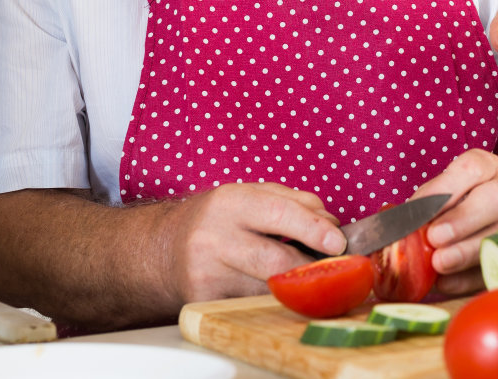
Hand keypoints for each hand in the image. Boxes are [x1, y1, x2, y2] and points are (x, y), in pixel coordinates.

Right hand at [160, 181, 344, 304]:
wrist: (159, 249)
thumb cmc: (214, 219)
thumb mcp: (249, 195)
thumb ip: (293, 201)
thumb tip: (331, 221)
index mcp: (231, 202)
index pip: (281, 214)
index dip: (314, 229)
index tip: (339, 242)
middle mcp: (214, 238)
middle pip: (275, 260)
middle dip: (311, 266)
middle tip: (332, 265)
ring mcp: (207, 273)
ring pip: (267, 286)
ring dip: (294, 283)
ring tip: (304, 273)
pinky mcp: (204, 301)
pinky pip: (251, 302)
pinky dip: (270, 295)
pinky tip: (273, 285)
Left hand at [414, 150, 497, 295]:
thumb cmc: (467, 199)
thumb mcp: (451, 187)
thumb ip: (428, 202)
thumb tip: (396, 225)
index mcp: (488, 168)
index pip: (471, 169)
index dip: (443, 189)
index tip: (418, 211)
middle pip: (495, 199)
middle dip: (461, 220)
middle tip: (434, 238)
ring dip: (467, 251)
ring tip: (439, 263)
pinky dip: (471, 278)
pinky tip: (447, 282)